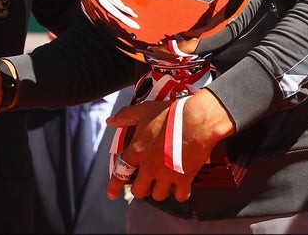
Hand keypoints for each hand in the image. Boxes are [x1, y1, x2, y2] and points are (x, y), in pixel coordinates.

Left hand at [107, 89, 232, 202]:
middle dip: (142, 189)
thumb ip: (125, 116)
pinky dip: (180, 193)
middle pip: (139, 192)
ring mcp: (167, 174)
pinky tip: (181, 185)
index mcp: (137, 151)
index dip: (114, 186)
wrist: (196, 119)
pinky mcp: (184, 178)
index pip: (120, 173)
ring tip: (164, 182)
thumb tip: (110, 121)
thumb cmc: (170, 114)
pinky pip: (180, 196)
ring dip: (160, 190)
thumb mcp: (143, 110)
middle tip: (147, 182)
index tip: (112, 194)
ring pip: (159, 196)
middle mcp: (149, 166)